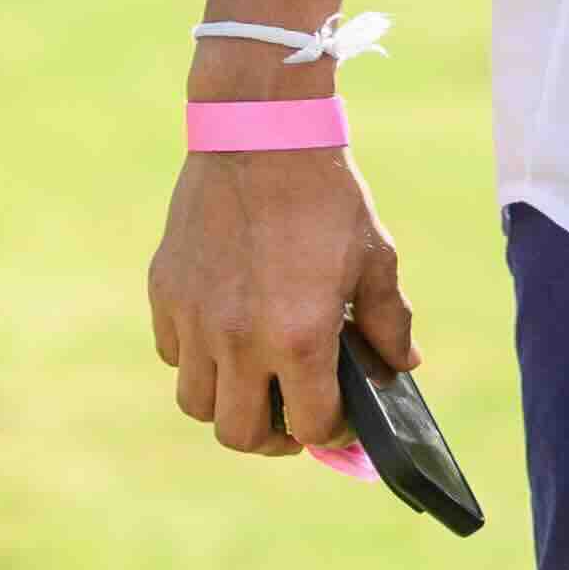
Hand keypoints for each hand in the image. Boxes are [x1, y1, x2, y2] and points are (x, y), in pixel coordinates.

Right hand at [147, 149, 413, 460]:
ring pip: (197, 403)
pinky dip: (197, 358)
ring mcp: (195, 318)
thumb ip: (391, 322)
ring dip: (228, 402)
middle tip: (291, 417)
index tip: (339, 420)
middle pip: (239, 434)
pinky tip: (225, 334)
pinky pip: (173, 353)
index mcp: (300, 337)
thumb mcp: (375, 258)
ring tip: (254, 380)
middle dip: (273, 436)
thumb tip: (402, 366)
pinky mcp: (166, 291)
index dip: (331, 432)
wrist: (261, 133)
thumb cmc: (326, 195)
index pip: (311, 425)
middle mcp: (240, 339)